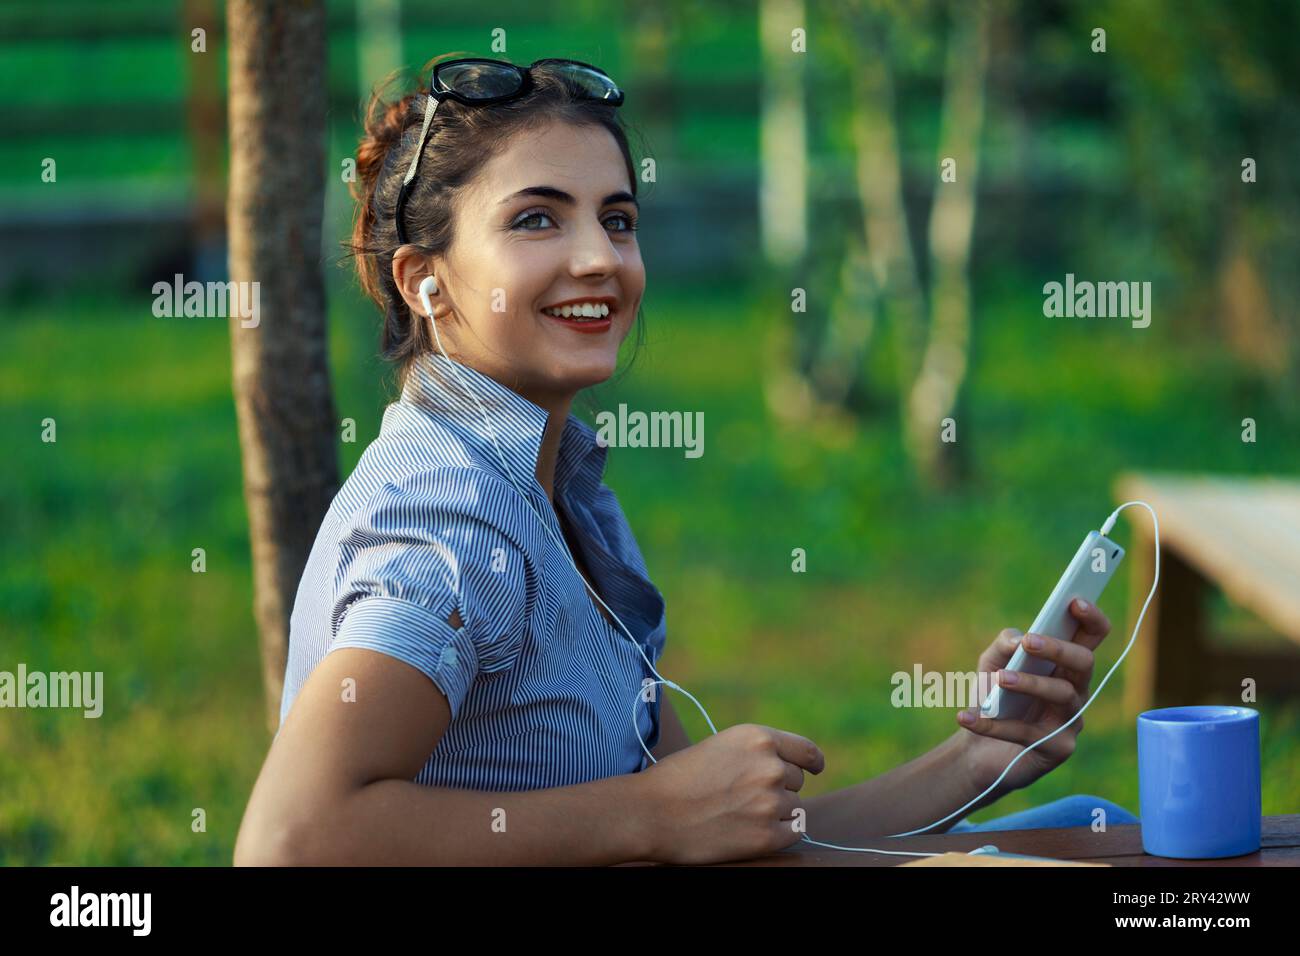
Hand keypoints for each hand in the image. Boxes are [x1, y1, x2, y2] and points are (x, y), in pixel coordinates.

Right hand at [637, 723, 825, 864]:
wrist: (652, 812)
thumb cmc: (679, 778)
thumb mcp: (721, 746)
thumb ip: (756, 753)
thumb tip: (788, 769)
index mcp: (758, 738)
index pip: (806, 751)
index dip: (812, 763)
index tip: (814, 769)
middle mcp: (770, 767)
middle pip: (796, 781)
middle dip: (777, 788)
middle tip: (743, 797)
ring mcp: (770, 802)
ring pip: (794, 807)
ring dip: (774, 812)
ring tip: (737, 813)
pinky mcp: (767, 836)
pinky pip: (793, 833)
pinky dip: (778, 834)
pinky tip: (751, 831)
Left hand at [955, 598, 1111, 795]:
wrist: (979, 749)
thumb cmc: (994, 698)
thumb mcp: (992, 665)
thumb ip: (1004, 646)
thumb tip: (1018, 639)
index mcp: (1065, 664)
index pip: (1091, 636)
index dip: (1091, 618)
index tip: (1074, 602)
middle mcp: (1076, 690)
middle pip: (1084, 663)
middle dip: (1058, 649)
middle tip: (1029, 642)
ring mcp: (1071, 721)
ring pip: (1062, 694)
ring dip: (1029, 683)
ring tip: (1000, 679)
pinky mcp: (1058, 749)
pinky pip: (1027, 732)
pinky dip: (992, 724)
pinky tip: (965, 716)